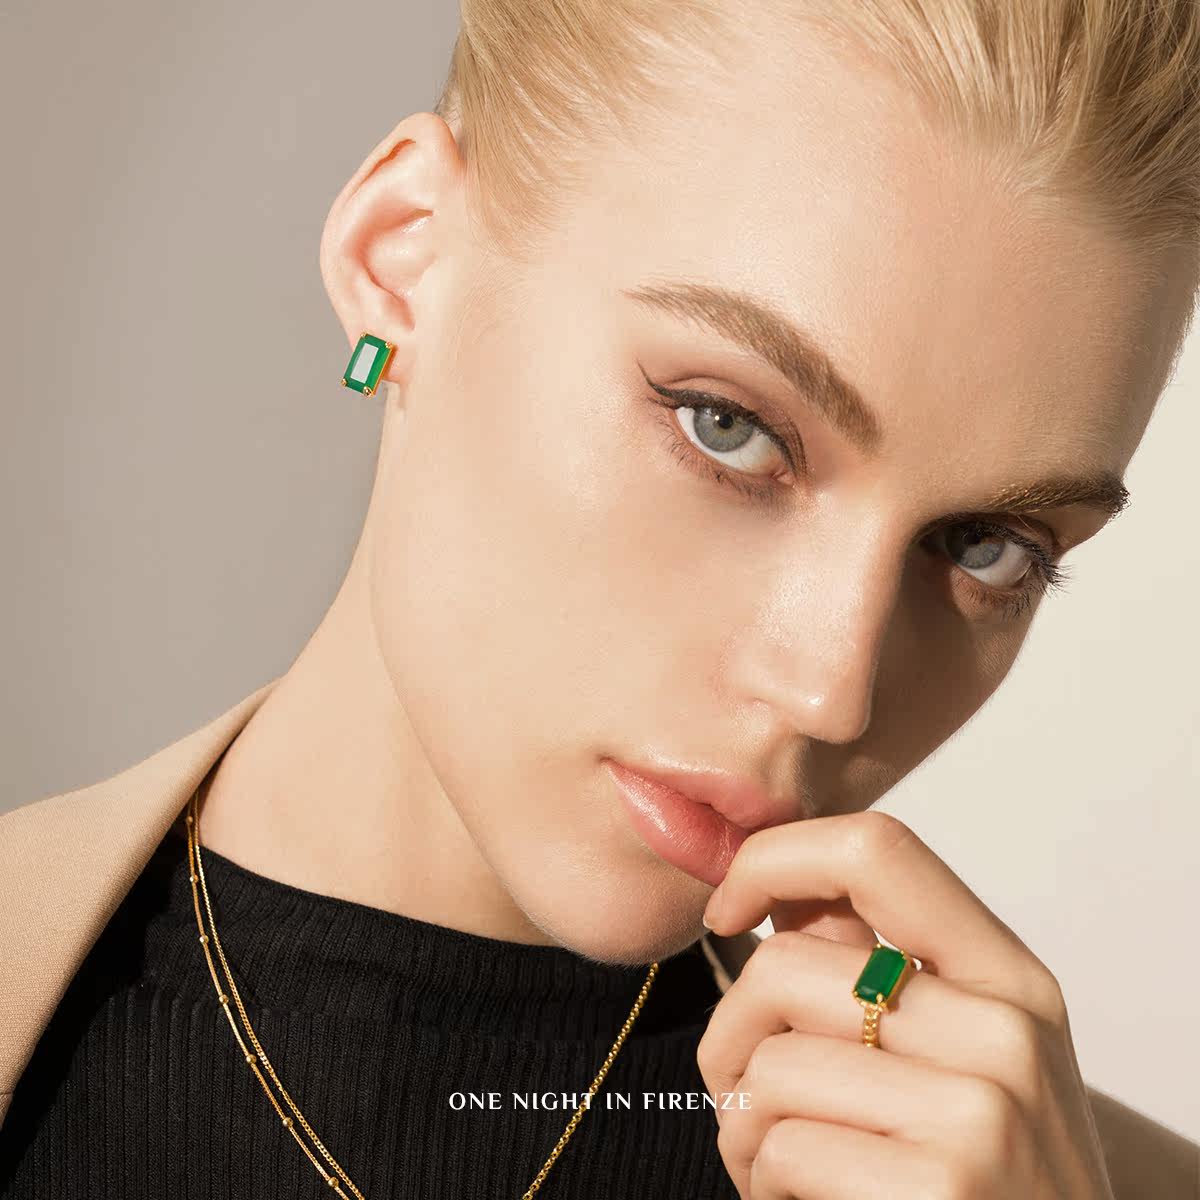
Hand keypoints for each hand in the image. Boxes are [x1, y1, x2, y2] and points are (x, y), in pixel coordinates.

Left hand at [696, 811, 1114, 1198]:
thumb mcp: (965, 1056)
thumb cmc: (989, 1180)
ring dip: (742, 1125)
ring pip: (770, 1064)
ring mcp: (980, 1113)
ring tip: (780, 1161)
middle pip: (783, 966)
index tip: (727, 909)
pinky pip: (782, 1149)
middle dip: (728, 1034)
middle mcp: (1004, 1031)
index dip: (773, 859)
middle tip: (738, 1091)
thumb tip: (776, 883)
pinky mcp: (941, 1189)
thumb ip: (876, 965)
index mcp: (1008, 976)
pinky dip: (763, 1183)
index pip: (874, 848)